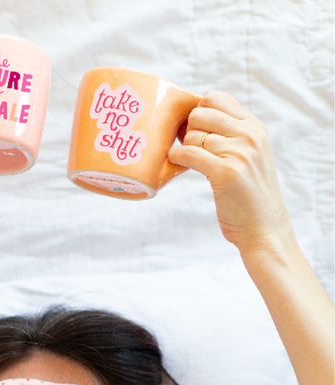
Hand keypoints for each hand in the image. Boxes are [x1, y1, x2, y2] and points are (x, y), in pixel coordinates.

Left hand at [169, 92, 290, 252]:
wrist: (264, 229)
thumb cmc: (248, 196)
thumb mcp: (248, 157)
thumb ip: (229, 136)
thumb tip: (189, 120)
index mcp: (255, 127)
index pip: (216, 98)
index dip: (197, 112)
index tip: (192, 130)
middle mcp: (249, 135)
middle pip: (200, 113)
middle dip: (187, 130)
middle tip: (188, 148)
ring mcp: (239, 152)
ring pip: (192, 134)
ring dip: (183, 148)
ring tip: (189, 162)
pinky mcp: (225, 172)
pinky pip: (189, 153)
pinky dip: (176, 157)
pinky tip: (177, 164)